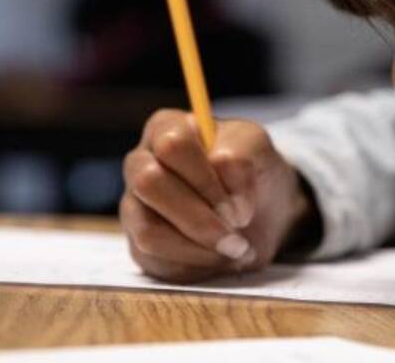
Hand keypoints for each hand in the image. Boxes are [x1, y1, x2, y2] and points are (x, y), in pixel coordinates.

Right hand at [120, 109, 310, 282]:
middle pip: (149, 184)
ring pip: (148, 231)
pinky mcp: (139, 245)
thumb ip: (241, 156)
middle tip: (237, 239)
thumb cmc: (251, 170)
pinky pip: (156, 262)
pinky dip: (195, 266)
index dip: (206, 180)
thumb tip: (223, 178)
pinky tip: (219, 258)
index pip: (172, 146)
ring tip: (235, 250)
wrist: (260, 209)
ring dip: (199, 248)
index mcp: (166, 128)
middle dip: (199, 219)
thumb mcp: (257, 150)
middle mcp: (141, 163)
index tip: (241, 209)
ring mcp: (135, 206)